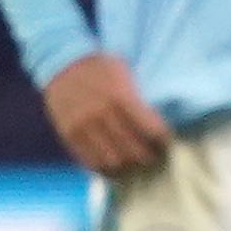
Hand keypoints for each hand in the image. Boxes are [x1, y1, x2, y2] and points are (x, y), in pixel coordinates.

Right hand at [44, 53, 173, 176]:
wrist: (62, 63)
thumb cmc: (102, 68)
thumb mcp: (126, 75)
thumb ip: (138, 99)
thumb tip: (159, 124)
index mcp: (120, 97)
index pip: (151, 129)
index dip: (163, 140)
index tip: (168, 143)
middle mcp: (100, 114)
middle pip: (133, 149)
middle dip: (148, 156)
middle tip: (155, 156)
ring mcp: (81, 126)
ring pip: (112, 160)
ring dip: (127, 164)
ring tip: (135, 162)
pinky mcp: (67, 134)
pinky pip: (88, 160)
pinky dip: (104, 167)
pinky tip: (114, 165)